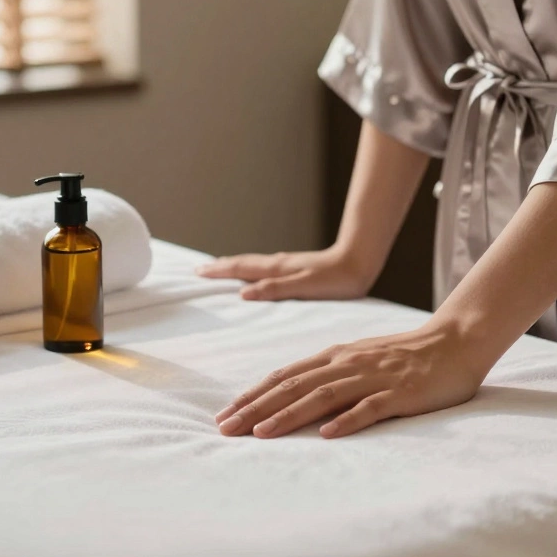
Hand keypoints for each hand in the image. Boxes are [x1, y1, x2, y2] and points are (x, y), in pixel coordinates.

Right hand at [196, 248, 374, 301]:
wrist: (359, 264)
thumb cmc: (335, 280)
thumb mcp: (304, 287)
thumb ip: (275, 289)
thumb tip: (243, 293)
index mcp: (277, 269)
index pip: (240, 268)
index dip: (218, 271)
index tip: (197, 272)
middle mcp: (278, 264)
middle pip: (243, 263)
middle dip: (220, 266)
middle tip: (199, 270)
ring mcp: (287, 265)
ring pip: (253, 264)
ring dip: (234, 266)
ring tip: (220, 269)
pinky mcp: (296, 269)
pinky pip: (264, 268)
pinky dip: (251, 270)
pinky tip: (255, 276)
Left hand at [214, 321, 488, 438]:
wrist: (455, 341)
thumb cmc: (404, 355)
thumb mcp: (358, 358)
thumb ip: (328, 374)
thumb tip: (291, 396)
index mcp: (335, 356)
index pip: (284, 375)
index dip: (252, 394)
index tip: (224, 414)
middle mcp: (347, 363)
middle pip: (294, 386)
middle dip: (256, 407)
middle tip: (226, 428)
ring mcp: (373, 377)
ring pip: (322, 397)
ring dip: (289, 415)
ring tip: (261, 433)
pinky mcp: (400, 393)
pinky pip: (370, 408)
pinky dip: (347, 420)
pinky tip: (328, 435)